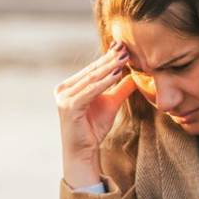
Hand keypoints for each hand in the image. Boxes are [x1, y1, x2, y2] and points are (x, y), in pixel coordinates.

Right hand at [55, 41, 137, 188]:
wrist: (83, 151)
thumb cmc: (94, 128)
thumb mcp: (110, 104)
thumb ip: (120, 88)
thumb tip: (135, 74)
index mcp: (69, 86)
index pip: (92, 69)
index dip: (108, 57)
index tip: (123, 47)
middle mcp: (63, 89)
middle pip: (92, 71)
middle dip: (110, 59)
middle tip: (126, 48)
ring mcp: (64, 97)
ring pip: (92, 78)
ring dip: (109, 67)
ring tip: (124, 58)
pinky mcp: (69, 106)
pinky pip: (91, 90)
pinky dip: (104, 82)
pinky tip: (117, 74)